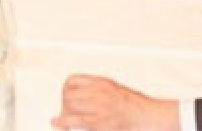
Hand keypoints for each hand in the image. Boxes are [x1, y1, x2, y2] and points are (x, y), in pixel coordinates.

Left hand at [52, 74, 180, 130]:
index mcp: (101, 82)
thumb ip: (98, 88)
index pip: (74, 79)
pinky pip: (75, 120)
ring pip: (70, 105)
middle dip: (64, 101)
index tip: (64, 94)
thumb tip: (83, 92)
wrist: (144, 115)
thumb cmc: (132, 104)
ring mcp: (98, 106)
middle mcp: (98, 91)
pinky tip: (56, 123)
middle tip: (65, 109)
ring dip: (64, 112)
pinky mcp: (98, 120)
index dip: (66, 88)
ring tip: (65, 118)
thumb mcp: (113, 88)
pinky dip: (63, 122)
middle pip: (69, 93)